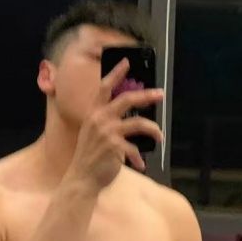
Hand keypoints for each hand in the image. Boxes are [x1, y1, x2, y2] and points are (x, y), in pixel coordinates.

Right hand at [66, 57, 163, 190]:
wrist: (82, 178)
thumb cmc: (90, 156)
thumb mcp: (93, 133)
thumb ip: (106, 121)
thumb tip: (130, 115)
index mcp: (93, 113)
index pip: (104, 88)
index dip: (115, 74)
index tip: (126, 62)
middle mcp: (99, 119)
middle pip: (127, 99)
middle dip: (146, 96)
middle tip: (160, 94)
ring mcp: (107, 133)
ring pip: (139, 123)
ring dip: (154, 129)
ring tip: (160, 135)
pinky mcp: (115, 147)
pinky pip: (135, 149)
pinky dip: (139, 157)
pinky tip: (141, 164)